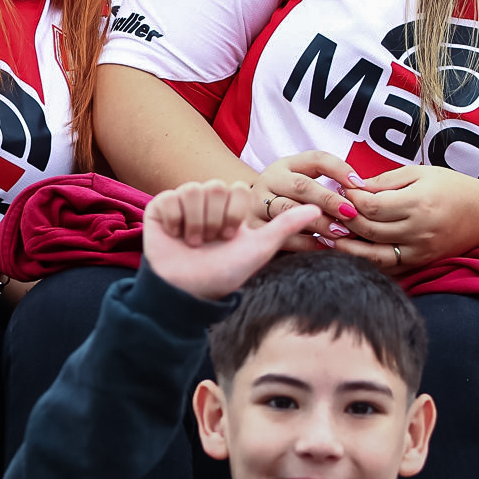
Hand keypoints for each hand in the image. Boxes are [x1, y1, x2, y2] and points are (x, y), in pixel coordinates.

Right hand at [145, 180, 322, 299]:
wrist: (189, 291)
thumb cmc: (224, 272)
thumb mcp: (259, 248)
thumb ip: (287, 224)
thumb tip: (319, 209)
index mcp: (229, 205)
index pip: (237, 188)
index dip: (234, 215)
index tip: (229, 237)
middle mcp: (206, 199)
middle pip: (215, 187)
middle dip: (216, 221)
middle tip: (210, 242)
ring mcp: (182, 201)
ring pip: (194, 191)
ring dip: (196, 224)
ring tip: (194, 243)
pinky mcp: (159, 207)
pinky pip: (171, 199)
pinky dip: (176, 223)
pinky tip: (176, 237)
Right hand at [252, 150, 360, 248]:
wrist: (247, 210)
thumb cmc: (288, 195)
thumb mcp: (303, 178)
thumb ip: (330, 175)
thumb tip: (360, 187)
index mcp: (284, 165)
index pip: (316, 160)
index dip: (339, 170)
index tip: (359, 184)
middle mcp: (268, 181)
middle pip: (301, 186)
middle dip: (329, 200)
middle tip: (351, 213)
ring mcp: (257, 205)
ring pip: (289, 212)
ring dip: (318, 223)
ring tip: (340, 231)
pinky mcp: (254, 229)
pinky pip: (282, 237)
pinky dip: (307, 243)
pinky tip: (326, 244)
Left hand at [332, 165, 478, 272]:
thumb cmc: (452, 188)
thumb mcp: (421, 173)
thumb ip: (387, 180)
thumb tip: (354, 186)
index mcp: (418, 202)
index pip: (372, 206)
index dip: (351, 199)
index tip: (341, 191)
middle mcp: (418, 230)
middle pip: (369, 230)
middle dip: (345, 221)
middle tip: (328, 212)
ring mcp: (419, 251)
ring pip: (374, 255)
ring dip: (348, 247)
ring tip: (329, 237)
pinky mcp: (420, 264)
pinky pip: (387, 268)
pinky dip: (366, 262)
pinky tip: (351, 253)